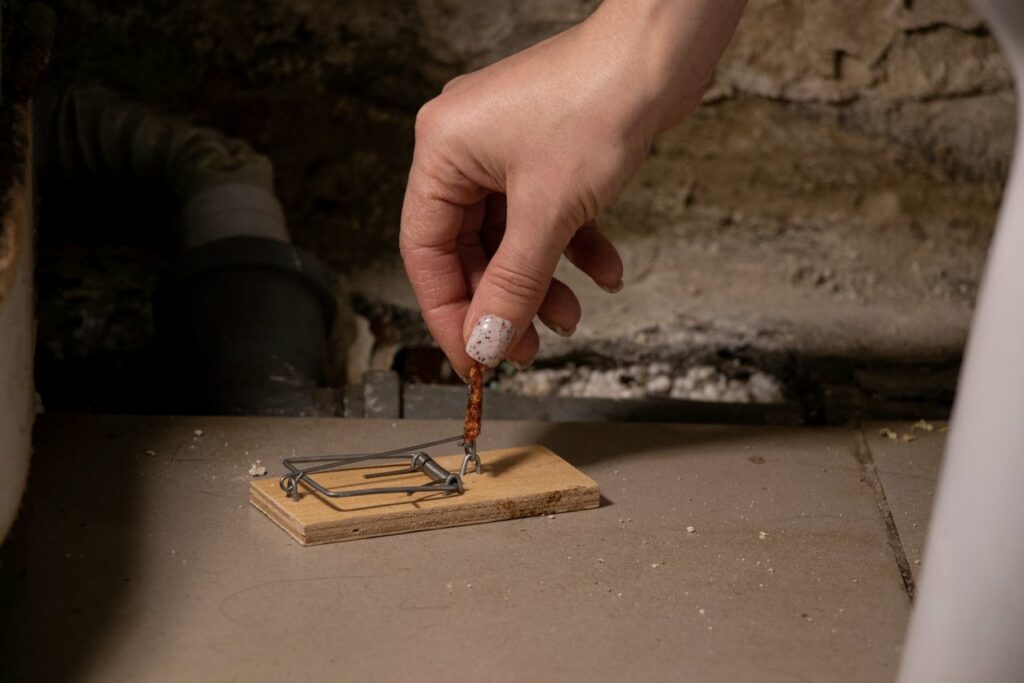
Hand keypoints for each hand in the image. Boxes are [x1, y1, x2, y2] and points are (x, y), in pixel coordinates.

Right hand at [400, 0, 745, 376]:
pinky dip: (572, 247)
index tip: (474, 358)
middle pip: (468, 250)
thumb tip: (484, 341)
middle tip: (525, 348)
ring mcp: (506, 150)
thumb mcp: (548, 212)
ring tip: (571, 316)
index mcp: (441, 153)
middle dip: (503, 301)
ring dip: (541, 281)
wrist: (662, 51)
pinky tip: (606, 271)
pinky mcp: (545, 152)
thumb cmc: (597, 101)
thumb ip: (512, 285)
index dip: (448, 313)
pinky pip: (544, 214)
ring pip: (511, 238)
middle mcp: (464, 149)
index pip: (425, 252)